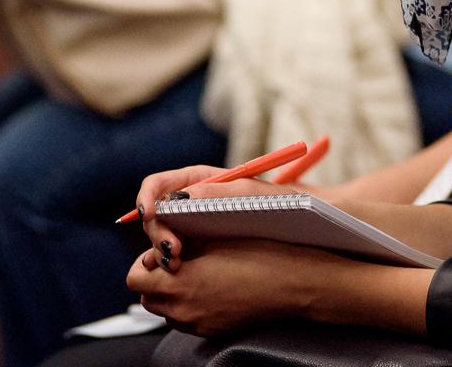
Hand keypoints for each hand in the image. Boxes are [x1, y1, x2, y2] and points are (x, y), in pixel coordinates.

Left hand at [127, 238, 344, 337]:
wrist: (296, 283)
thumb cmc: (261, 252)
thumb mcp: (216, 237)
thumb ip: (180, 240)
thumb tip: (161, 240)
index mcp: (181, 283)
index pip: (136, 277)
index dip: (146, 260)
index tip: (165, 248)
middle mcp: (185, 310)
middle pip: (147, 297)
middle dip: (155, 278)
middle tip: (178, 258)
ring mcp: (199, 324)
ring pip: (165, 310)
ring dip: (171, 292)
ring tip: (196, 272)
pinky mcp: (213, 332)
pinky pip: (187, 320)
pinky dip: (190, 304)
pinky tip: (212, 286)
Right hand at [134, 167, 297, 259]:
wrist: (304, 225)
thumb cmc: (281, 201)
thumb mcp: (250, 193)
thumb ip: (215, 192)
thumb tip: (180, 198)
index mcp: (198, 181)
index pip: (157, 185)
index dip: (146, 198)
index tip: (149, 215)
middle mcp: (190, 204)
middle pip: (155, 216)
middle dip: (156, 232)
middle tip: (172, 250)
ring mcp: (194, 228)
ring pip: (163, 238)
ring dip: (162, 250)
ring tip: (176, 263)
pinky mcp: (200, 250)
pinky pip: (177, 256)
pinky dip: (173, 263)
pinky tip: (182, 270)